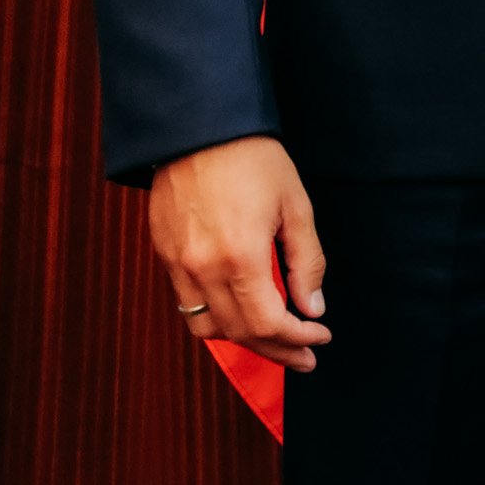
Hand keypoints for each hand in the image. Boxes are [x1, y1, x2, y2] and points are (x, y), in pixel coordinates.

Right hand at [148, 136, 329, 370]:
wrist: (198, 128)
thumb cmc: (254, 161)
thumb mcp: (296, 206)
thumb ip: (306, 262)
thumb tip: (313, 308)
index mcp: (240, 258)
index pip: (268, 324)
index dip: (297, 339)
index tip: (321, 337)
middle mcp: (202, 270)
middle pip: (238, 334)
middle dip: (276, 349)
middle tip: (306, 356)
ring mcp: (177, 265)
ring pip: (207, 327)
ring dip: (243, 340)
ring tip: (276, 339)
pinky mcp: (163, 256)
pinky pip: (187, 305)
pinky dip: (216, 318)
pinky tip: (241, 312)